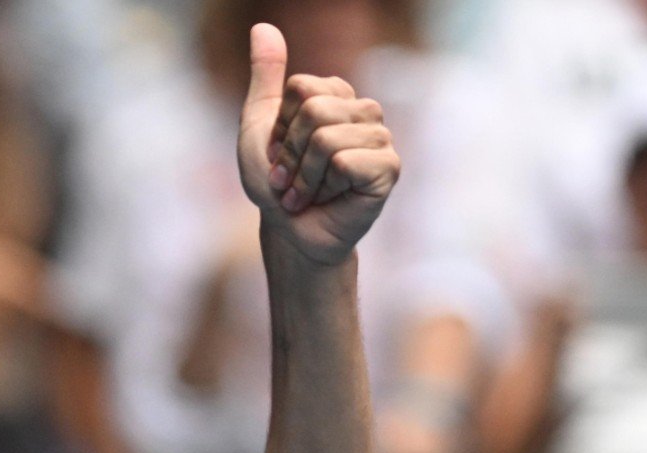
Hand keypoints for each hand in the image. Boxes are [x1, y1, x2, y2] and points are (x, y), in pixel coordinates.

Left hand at [237, 24, 398, 265]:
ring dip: (302, 175)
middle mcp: (363, 111)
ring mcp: (380, 138)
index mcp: (337, 95)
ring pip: (325, 137)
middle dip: (290, 153)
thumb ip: (265, 77)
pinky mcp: (388, 168)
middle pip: (313, 109)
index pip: (300, 88)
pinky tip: (328, 199)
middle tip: (291, 178)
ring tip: (307, 191)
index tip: (280, 153)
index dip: (280, 127)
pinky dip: (322, 186)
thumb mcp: (258, 126)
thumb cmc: (276, 184)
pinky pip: (342, 161)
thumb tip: (262, 26)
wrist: (290, 232)